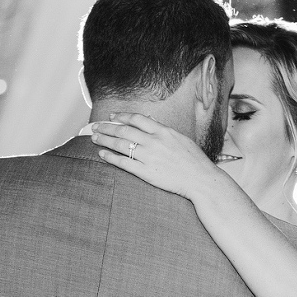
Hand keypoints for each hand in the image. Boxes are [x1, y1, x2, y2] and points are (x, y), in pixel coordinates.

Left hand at [90, 113, 234, 206]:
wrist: (201, 180)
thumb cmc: (194, 161)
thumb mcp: (181, 139)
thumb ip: (164, 131)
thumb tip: (151, 121)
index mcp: (163, 131)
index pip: (137, 118)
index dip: (121, 116)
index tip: (112, 116)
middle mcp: (154, 141)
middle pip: (124, 130)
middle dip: (107, 127)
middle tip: (95, 126)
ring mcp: (149, 157)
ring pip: (120, 144)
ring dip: (105, 140)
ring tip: (94, 138)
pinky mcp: (146, 172)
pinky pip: (123, 162)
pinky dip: (110, 157)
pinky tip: (102, 154)